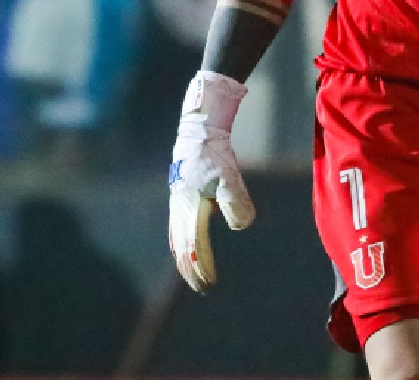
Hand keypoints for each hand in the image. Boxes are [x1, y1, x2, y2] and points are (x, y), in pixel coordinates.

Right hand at [168, 70, 254, 291]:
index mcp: (190, 209)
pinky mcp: (180, 196)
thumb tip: (241, 225)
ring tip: (192, 273)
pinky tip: (187, 247)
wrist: (198, 131)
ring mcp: (177, 203)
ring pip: (177, 239)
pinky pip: (177, 228)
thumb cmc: (214, 155)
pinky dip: (180, 244)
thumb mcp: (229, 178)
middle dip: (191, 269)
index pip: (194, 247)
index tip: (210, 282)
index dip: (201, 267)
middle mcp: (179, 209)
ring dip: (184, 259)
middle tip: (202, 287)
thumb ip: (236, 203)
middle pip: (181, 248)